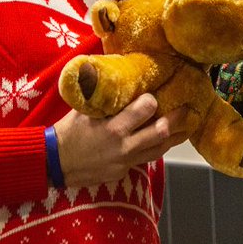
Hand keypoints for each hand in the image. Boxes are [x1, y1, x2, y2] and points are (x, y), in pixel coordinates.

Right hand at [54, 94, 181, 187]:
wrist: (55, 163)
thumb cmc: (68, 131)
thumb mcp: (83, 109)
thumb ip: (102, 95)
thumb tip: (112, 70)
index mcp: (114, 127)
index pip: (147, 108)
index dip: (153, 99)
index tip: (155, 94)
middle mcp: (124, 146)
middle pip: (161, 131)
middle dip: (177, 118)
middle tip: (187, 108)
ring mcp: (126, 162)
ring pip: (160, 149)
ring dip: (174, 136)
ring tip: (184, 125)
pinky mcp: (124, 172)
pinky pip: (146, 159)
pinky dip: (156, 148)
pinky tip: (162, 140)